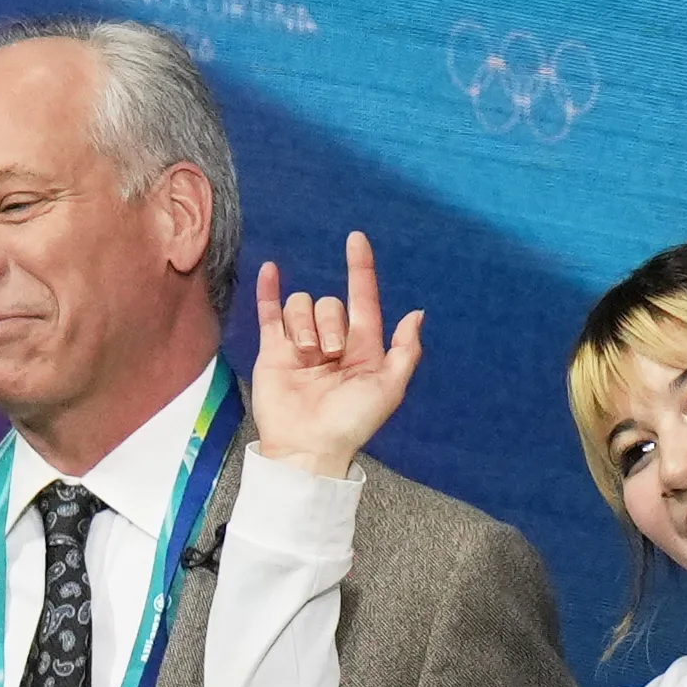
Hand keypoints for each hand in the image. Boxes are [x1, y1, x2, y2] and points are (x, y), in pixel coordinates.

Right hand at [251, 232, 425, 476]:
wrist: (307, 446)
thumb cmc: (351, 422)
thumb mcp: (388, 388)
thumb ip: (404, 351)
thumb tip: (416, 314)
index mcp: (363, 347)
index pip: (363, 298)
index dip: (361, 269)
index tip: (357, 239)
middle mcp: (332, 340)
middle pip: (330, 303)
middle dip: (329, 324)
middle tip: (329, 356)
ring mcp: (300, 343)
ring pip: (301, 306)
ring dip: (304, 326)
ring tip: (306, 358)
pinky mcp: (273, 349)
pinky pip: (270, 311)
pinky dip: (269, 290)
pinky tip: (272, 269)